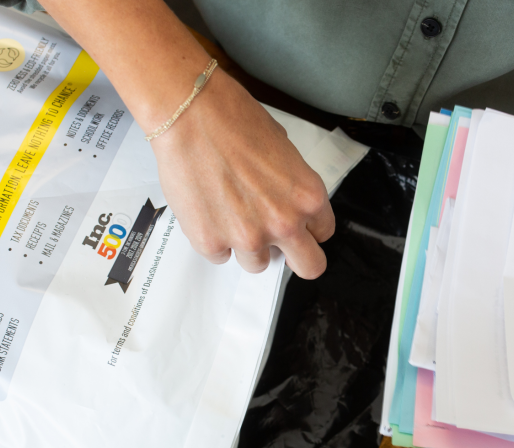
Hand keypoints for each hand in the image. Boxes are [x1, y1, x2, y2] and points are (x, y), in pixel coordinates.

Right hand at [40, 0, 333, 278]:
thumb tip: (288, 205)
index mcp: (308, 198)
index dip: (307, 227)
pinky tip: (208, 207)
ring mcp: (246, 237)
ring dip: (247, 244)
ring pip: (257, 263)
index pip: (323, 233)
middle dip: (295, 257)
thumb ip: (292, 187)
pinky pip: (220, 255)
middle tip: (278, 243)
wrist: (190, 114)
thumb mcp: (285, 151)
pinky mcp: (210, 242)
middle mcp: (283, 223)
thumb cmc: (235, 120)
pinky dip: (214, 237)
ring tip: (230, 211)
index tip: (294, 223)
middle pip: (309, 267)